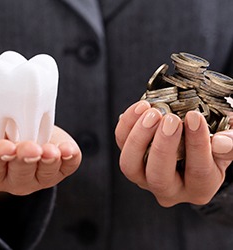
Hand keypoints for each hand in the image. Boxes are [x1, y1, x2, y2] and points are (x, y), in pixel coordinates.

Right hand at [0, 116, 81, 194]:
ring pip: (45, 173)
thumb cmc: (8, 130)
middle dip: (27, 160)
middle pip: (20, 173)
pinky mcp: (60, 170)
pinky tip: (68, 150)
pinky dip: (70, 158)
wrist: (31, 129)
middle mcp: (15, 179)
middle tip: (33, 149)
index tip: (8, 147)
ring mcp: (40, 178)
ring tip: (52, 151)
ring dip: (50, 161)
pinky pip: (68, 167)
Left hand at [115, 100, 230, 206]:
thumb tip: (220, 142)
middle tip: (170, 120)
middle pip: (158, 176)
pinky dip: (127, 125)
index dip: (197, 144)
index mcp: (198, 188)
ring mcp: (143, 176)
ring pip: (130, 165)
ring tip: (152, 113)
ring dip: (139, 138)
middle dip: (163, 146)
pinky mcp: (130, 158)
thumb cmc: (209, 149)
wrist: (188, 148)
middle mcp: (168, 189)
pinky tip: (140, 108)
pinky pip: (121, 143)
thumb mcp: (225, 148)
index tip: (194, 117)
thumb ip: (229, 145)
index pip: (198, 172)